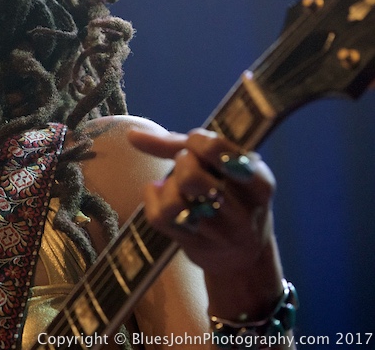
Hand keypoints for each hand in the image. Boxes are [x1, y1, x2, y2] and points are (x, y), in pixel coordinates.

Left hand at [127, 127, 285, 318]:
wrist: (241, 255)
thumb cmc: (227, 193)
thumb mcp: (219, 167)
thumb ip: (177, 145)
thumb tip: (131, 135)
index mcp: (259, 182)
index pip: (216, 149)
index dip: (195, 140)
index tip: (194, 144)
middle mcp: (245, 212)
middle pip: (190, 177)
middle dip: (181, 165)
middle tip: (187, 167)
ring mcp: (221, 234)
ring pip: (174, 202)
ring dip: (168, 187)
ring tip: (176, 185)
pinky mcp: (196, 247)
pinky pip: (159, 218)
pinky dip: (152, 200)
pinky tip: (161, 195)